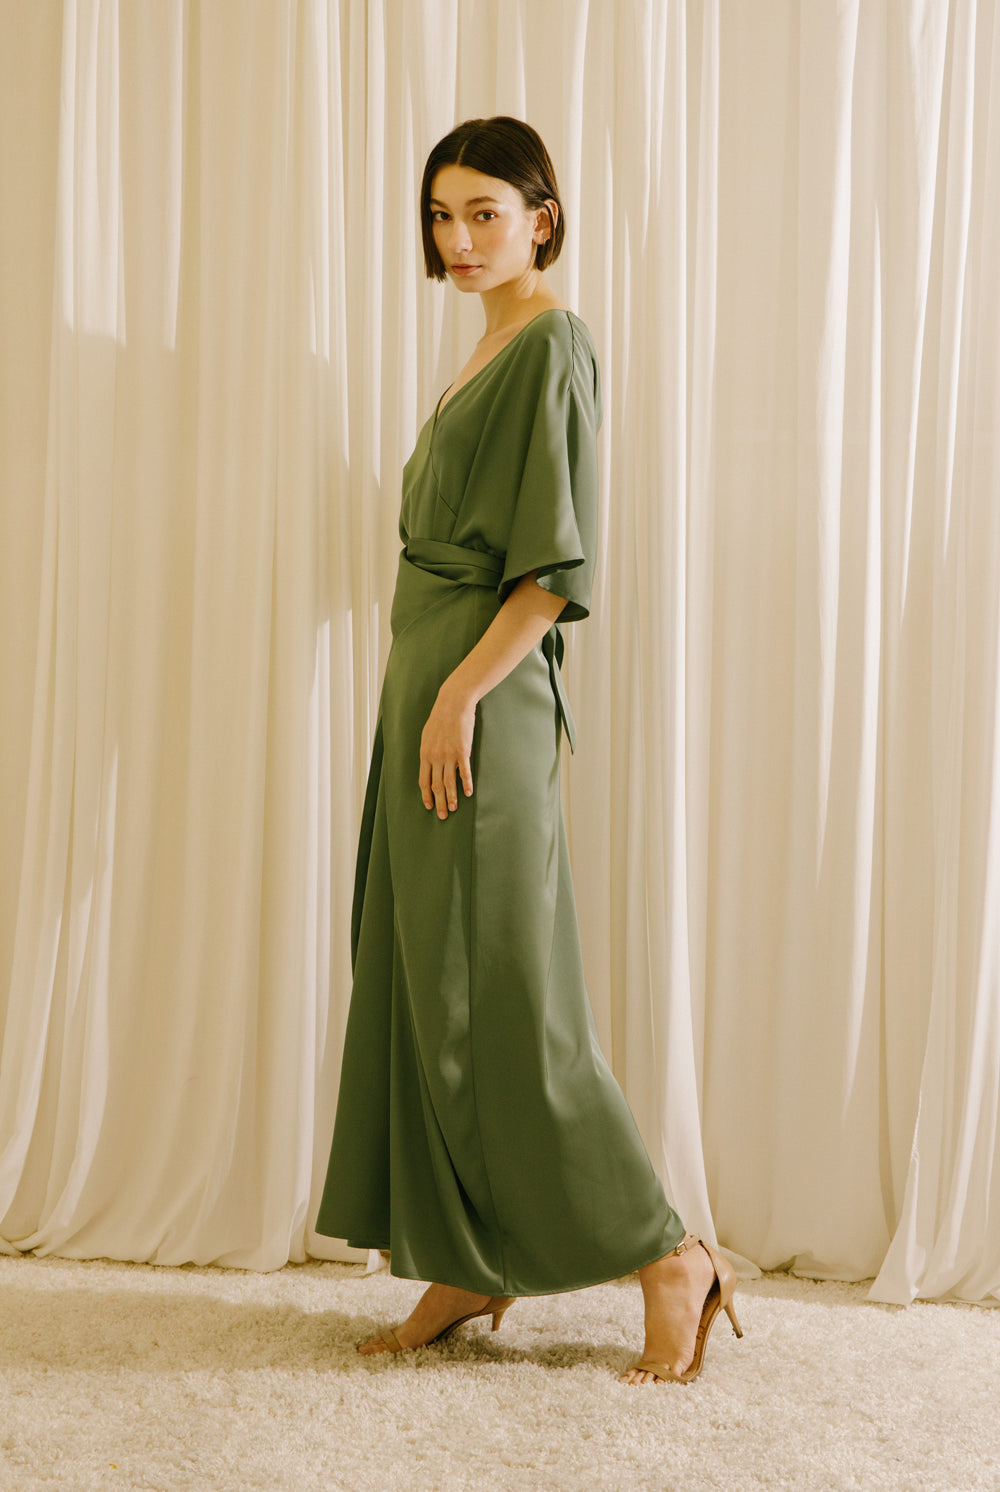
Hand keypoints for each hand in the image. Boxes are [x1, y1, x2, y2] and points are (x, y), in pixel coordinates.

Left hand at [419, 684, 475, 818]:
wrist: (453, 704)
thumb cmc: (440, 718)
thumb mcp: (427, 736)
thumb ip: (428, 752)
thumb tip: (428, 764)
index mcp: (425, 754)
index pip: (424, 780)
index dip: (426, 795)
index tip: (428, 806)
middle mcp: (436, 757)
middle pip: (436, 785)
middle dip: (438, 802)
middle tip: (442, 816)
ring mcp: (449, 755)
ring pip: (450, 782)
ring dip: (451, 797)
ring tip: (453, 809)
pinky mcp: (463, 752)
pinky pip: (464, 772)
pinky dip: (466, 784)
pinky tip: (468, 793)